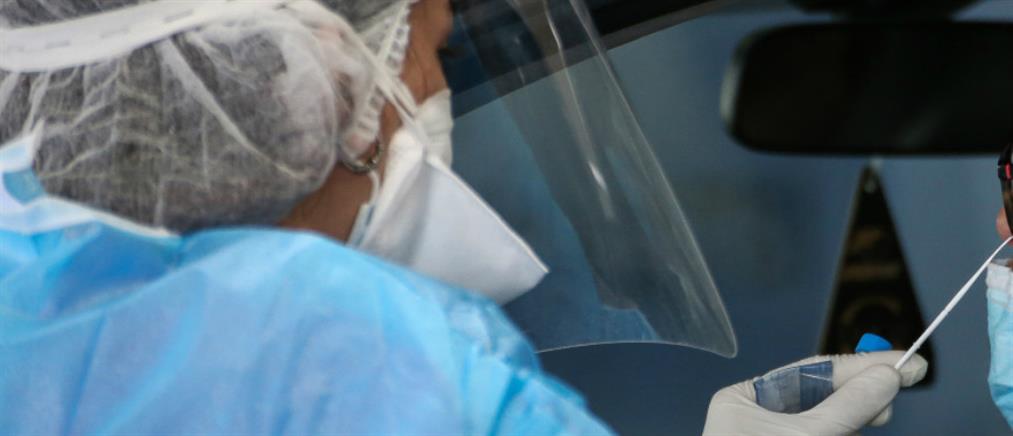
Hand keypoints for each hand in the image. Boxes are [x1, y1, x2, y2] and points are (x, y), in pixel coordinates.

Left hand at [702, 351, 927, 435]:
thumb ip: (847, 407)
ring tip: (881, 415)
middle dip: (860, 396)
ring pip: (827, 424)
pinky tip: (864, 425)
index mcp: (743, 401)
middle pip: (820, 398)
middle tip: (899, 393)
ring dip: (855, 420)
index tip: (907, 362)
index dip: (860, 365)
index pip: (809, 372)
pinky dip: (844, 434)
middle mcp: (756, 420)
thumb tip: (888, 375)